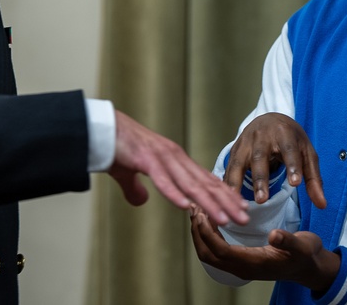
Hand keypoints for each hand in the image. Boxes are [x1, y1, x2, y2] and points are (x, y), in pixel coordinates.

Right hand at [108, 110, 248, 225]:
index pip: (205, 180)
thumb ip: (137, 188)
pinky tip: (187, 207)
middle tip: (245, 218)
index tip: (241, 208)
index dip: (224, 195)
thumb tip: (141, 201)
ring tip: (224, 219)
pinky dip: (175, 194)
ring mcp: (161, 158)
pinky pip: (163, 180)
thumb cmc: (117, 148)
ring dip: (208, 203)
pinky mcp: (145, 159)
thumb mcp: (129, 173)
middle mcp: (174, 158)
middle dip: (226, 202)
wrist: (101, 127)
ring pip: (190, 185)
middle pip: (204, 184)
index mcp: (174, 159)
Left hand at [190, 205, 339, 292]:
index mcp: (254, 264)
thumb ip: (288, 241)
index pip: (220, 251)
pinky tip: (210, 217)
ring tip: (197, 210)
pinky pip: (217, 249)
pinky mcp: (242, 260)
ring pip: (210, 254)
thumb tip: (275, 235)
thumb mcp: (301, 246)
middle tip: (194, 208)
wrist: (310, 267)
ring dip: (200, 233)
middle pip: (209, 255)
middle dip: (197, 232)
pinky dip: (209, 234)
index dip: (208, 233)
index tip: (201, 213)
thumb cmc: (305, 255)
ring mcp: (241, 265)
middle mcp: (243, 268)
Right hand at [225, 113, 325, 207]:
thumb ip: (313, 179)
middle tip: (262, 200)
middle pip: (260, 157)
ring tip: (238, 203)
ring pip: (240, 162)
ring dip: (237, 182)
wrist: (270, 119)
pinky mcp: (235, 148)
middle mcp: (262, 135)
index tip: (295, 183)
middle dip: (261, 178)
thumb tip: (322, 205)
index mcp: (284, 133)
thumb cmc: (292, 140)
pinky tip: (225, 198)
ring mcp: (246, 141)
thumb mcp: (307, 154)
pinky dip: (227, 182)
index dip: (292, 165)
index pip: (289, 150)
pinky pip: (229, 166)